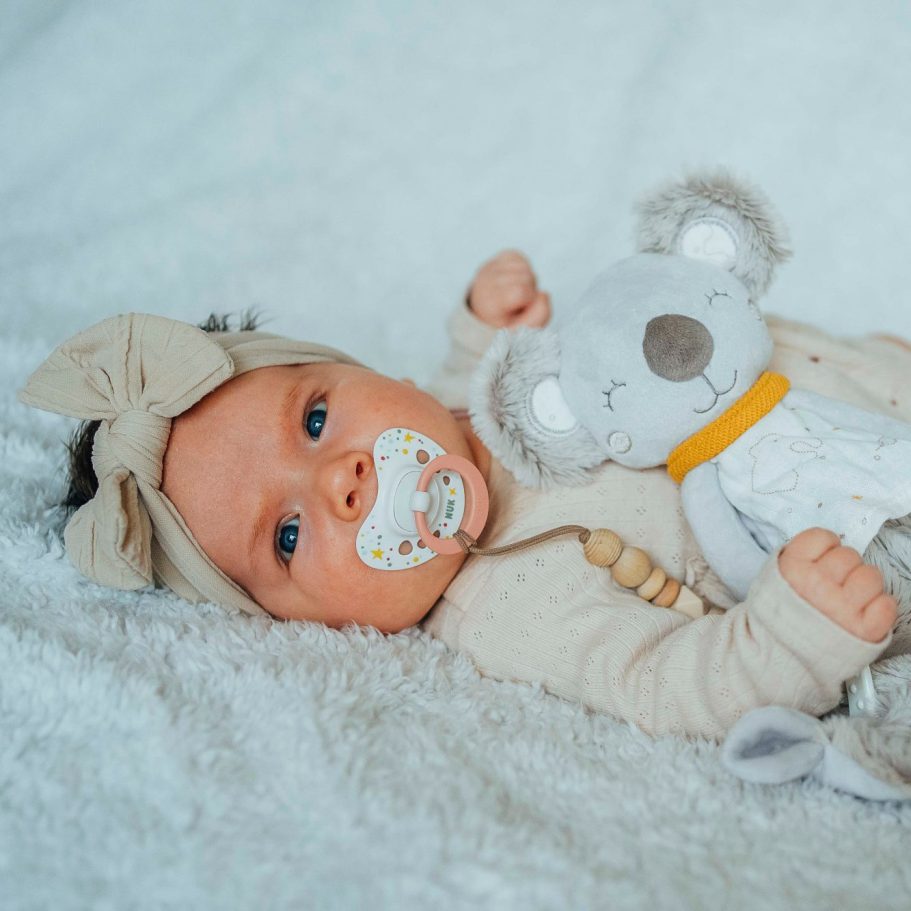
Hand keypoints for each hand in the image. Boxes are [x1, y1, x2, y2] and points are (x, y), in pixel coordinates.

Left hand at [467, 250, 550, 328]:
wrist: (485, 310)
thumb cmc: (506, 321)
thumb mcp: (521, 329)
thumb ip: (538, 318)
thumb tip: (543, 294)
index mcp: (490, 303)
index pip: (521, 291)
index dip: (529, 300)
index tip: (521, 308)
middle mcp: (486, 282)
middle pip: (526, 277)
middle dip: (530, 290)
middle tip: (520, 302)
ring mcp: (489, 268)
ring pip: (524, 267)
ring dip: (527, 280)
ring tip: (518, 292)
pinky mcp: (494, 259)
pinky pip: (519, 257)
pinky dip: (522, 269)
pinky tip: (516, 280)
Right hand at [778, 528, 896, 641]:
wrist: (781, 657)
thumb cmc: (784, 614)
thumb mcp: (775, 577)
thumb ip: (799, 556)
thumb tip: (832, 541)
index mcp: (792, 569)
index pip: (823, 537)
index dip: (825, 548)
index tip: (821, 561)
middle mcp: (816, 586)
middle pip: (849, 555)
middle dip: (845, 568)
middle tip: (834, 584)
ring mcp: (842, 608)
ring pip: (871, 576)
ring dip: (863, 586)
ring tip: (849, 599)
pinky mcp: (864, 630)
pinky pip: (887, 605)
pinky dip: (879, 608)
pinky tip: (862, 614)